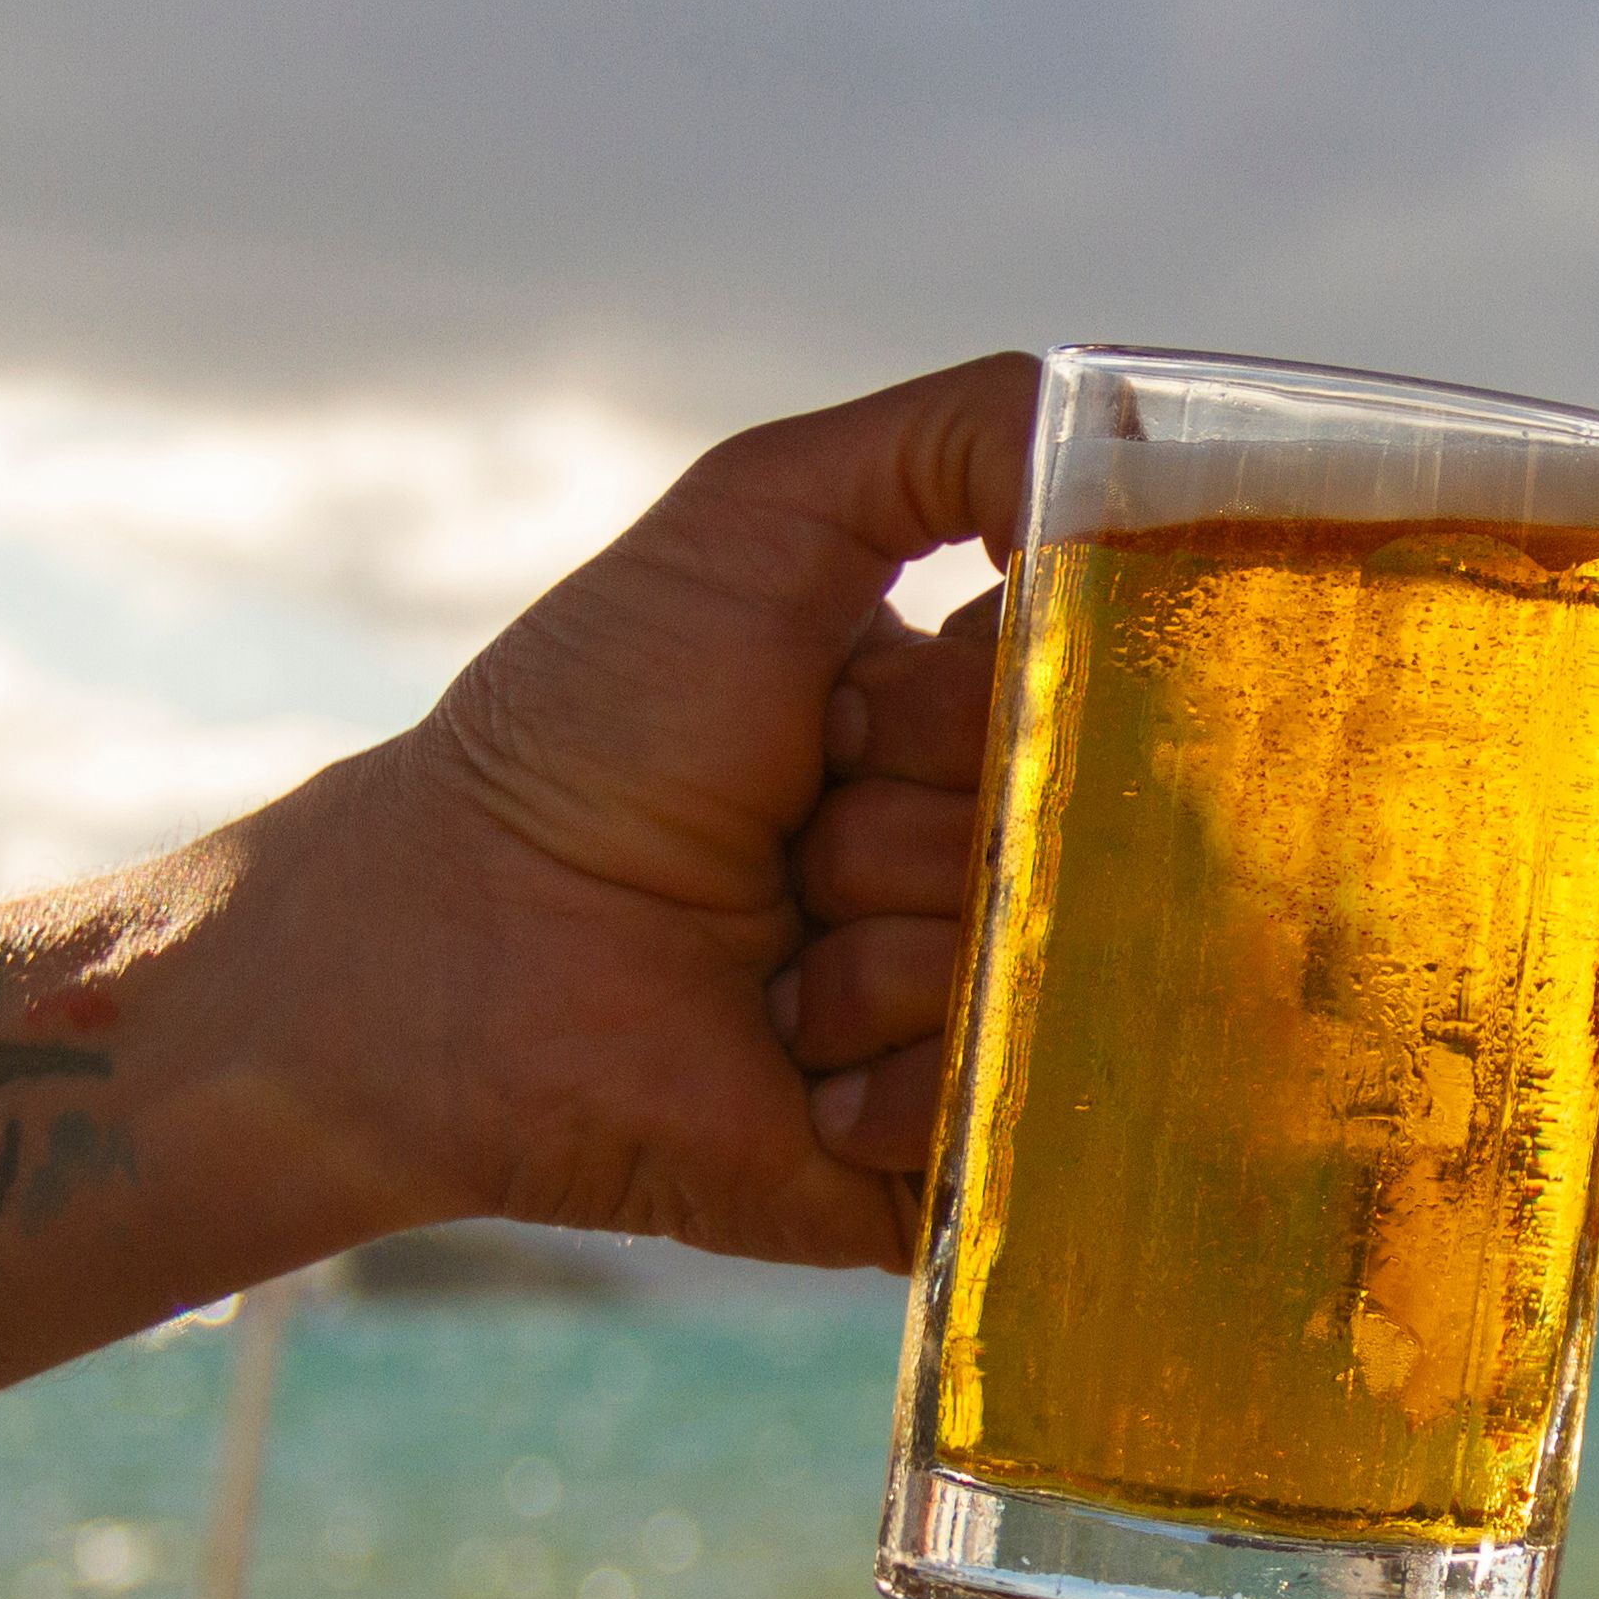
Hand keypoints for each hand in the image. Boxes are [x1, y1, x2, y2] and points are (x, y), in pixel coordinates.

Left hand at [307, 353, 1036, 1268]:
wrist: (462, 951)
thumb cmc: (592, 731)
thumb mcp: (759, 515)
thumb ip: (955, 437)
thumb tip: (1137, 461)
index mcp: (978, 730)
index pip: (1098, 702)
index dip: (972, 711)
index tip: (845, 721)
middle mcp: (999, 870)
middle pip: (1080, 844)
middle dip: (920, 836)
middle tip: (791, 846)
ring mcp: (983, 1018)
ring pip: (1035, 977)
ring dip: (881, 964)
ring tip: (773, 967)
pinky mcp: (948, 1161)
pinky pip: (1002, 1114)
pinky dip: (886, 1086)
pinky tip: (791, 1071)